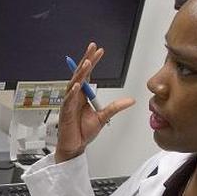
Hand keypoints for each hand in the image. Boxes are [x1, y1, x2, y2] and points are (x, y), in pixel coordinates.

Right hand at [54, 42, 135, 161]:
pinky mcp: (65, 113)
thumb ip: (115, 107)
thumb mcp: (104, 117)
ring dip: (80, 73)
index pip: (88, 75)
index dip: (92, 62)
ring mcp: (69, 103)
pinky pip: (68, 100)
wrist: (75, 146)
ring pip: (74, 84)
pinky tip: (78, 84)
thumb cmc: (83, 132)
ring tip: (87, 63)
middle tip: (92, 48)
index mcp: (82, 95)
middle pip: (80, 74)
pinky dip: (72, 92)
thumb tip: (131, 100)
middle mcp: (74, 96)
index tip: (99, 51)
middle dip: (86, 60)